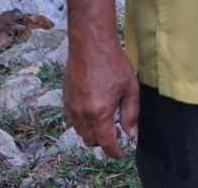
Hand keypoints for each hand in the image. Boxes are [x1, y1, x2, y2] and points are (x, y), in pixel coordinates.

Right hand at [64, 34, 139, 157]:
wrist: (90, 43)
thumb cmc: (112, 62)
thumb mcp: (130, 88)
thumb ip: (131, 113)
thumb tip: (131, 132)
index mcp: (100, 113)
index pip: (106, 142)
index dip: (114, 151)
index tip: (120, 154)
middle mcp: (83, 113)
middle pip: (91, 140)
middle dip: (104, 141)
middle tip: (117, 131)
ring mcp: (72, 106)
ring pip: (80, 131)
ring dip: (93, 132)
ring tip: (106, 120)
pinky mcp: (66, 98)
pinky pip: (73, 119)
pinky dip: (83, 122)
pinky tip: (94, 110)